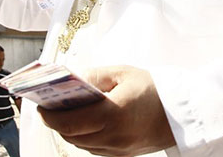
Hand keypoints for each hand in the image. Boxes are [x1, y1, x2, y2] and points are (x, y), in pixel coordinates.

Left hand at [38, 65, 175, 155]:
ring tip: (64, 112)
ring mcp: (117, 150)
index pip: (69, 121)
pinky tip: (84, 121)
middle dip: (56, 122)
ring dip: (68, 130)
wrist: (182, 113)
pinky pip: (93, 148)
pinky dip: (84, 136)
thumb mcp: (123, 73)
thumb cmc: (154, 89)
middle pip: (70, 135)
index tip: (40, 105)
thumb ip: (93, 77)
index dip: (49, 115)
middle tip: (49, 106)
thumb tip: (69, 79)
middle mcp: (113, 137)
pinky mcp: (122, 155)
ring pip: (80, 144)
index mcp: (112, 114)